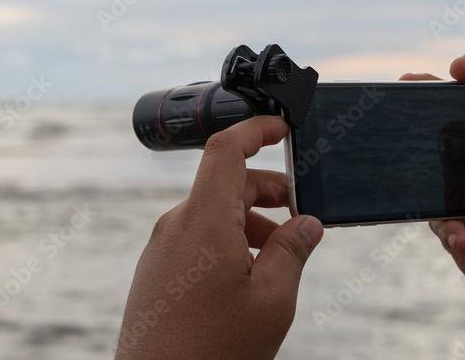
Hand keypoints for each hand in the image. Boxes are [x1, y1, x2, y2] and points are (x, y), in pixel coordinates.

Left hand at [115, 116, 322, 359]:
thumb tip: (308, 225)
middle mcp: (177, 225)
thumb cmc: (212, 349)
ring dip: (252, 224)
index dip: (257, 129)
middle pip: (226, 185)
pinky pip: (196, 238)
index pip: (227, 150)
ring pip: (214, 214)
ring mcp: (163, 247)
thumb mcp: (271, 300)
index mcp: (204, 220)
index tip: (284, 126)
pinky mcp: (157, 269)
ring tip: (282, 258)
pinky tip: (250, 276)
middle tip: (303, 215)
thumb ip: (293, 253)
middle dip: (269, 192)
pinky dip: (229, 242)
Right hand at [402, 53, 464, 357]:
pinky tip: (464, 232)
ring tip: (406, 146)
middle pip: (456, 111)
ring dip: (417, 151)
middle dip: (429, 92)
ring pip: (432, 157)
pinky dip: (448, 224)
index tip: (459, 67)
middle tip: (410, 83)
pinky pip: (437, 216)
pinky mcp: (454, 220)